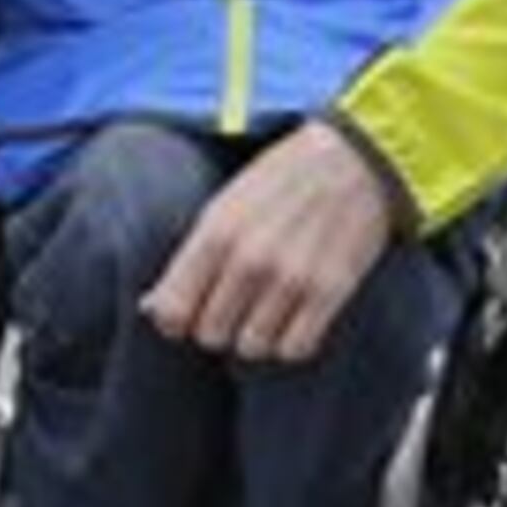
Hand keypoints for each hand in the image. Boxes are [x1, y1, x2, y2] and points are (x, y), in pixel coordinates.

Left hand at [139, 121, 398, 364]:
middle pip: (211, 334)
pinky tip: (295, 318)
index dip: (176, 321)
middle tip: (234, 307)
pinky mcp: (330, 291)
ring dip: (256, 336)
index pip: (173, 309)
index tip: (189, 315)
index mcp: (217, 232)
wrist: (356, 158)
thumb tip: (150, 307)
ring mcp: (292, 278)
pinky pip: (295, 348)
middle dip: (218, 326)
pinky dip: (292, 341)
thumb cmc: (283, 178)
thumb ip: (189, 257)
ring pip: (252, 348)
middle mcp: (250, 259)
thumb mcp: (226, 204)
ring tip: (266, 312)